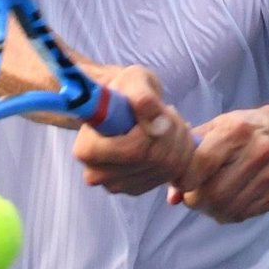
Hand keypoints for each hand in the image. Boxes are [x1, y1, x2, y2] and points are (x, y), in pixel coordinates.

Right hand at [72, 66, 195, 195]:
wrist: (124, 106)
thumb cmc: (124, 90)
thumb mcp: (132, 80)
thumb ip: (141, 94)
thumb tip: (153, 114)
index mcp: (86, 149)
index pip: (133, 150)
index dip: (153, 129)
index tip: (155, 108)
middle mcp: (97, 174)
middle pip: (153, 159)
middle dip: (170, 131)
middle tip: (167, 110)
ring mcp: (117, 185)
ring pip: (167, 167)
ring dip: (179, 139)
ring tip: (168, 121)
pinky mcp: (137, 189)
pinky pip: (174, 175)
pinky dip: (182, 152)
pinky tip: (172, 137)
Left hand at [169, 105, 268, 222]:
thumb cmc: (251, 129)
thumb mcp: (222, 127)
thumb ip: (192, 154)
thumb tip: (172, 195)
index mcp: (238, 130)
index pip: (202, 162)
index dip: (184, 179)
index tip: (180, 181)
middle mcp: (257, 152)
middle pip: (213, 193)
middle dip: (195, 201)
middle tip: (192, 196)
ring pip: (228, 209)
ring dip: (210, 210)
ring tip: (208, 199)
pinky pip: (243, 215)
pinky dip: (228, 213)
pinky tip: (228, 200)